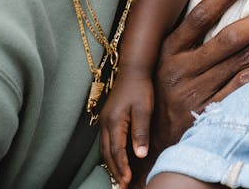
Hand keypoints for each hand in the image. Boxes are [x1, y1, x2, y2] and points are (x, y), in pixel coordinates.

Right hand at [99, 68, 153, 187]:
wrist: (133, 70)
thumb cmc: (140, 88)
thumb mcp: (144, 109)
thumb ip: (141, 132)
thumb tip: (140, 155)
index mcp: (114, 121)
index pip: (117, 151)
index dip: (122, 168)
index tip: (127, 182)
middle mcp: (105, 123)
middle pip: (107, 153)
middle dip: (115, 171)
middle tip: (123, 186)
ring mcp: (104, 120)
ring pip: (104, 149)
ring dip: (111, 164)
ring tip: (119, 178)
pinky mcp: (107, 118)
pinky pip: (105, 141)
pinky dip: (110, 154)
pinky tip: (116, 160)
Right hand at [130, 0, 248, 182]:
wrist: (150, 139)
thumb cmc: (163, 86)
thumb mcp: (165, 56)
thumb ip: (190, 32)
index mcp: (170, 48)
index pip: (203, 14)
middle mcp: (183, 70)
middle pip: (231, 38)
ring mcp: (199, 94)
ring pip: (245, 61)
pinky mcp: (214, 114)